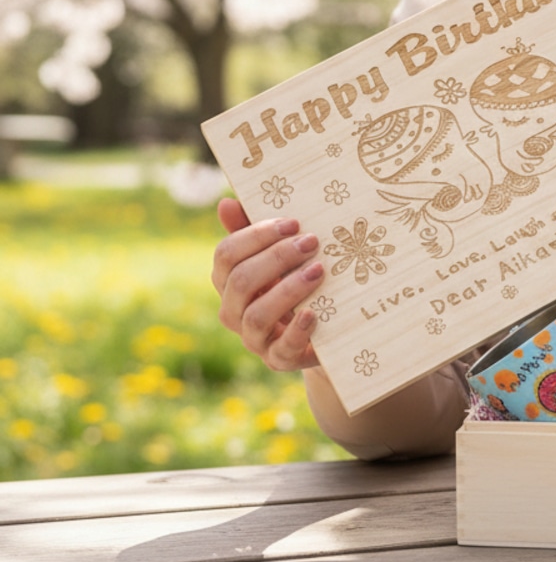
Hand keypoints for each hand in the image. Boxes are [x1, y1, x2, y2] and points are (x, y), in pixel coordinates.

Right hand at [211, 198, 323, 371]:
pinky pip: (281, 350)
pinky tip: (313, 313)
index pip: (227, 254)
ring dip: (288, 290)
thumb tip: (227, 202)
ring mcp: (254, 338)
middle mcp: (234, 310)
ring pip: (257, 315)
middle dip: (276, 258)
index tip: (294, 222)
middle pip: (240, 281)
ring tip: (318, 271)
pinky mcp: (279, 359)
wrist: (323, 330)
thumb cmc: (296, 281)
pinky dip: (297, 331)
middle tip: (312, 242)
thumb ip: (255, 231)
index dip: (257, 236)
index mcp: (229, 280)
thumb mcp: (280, 255)